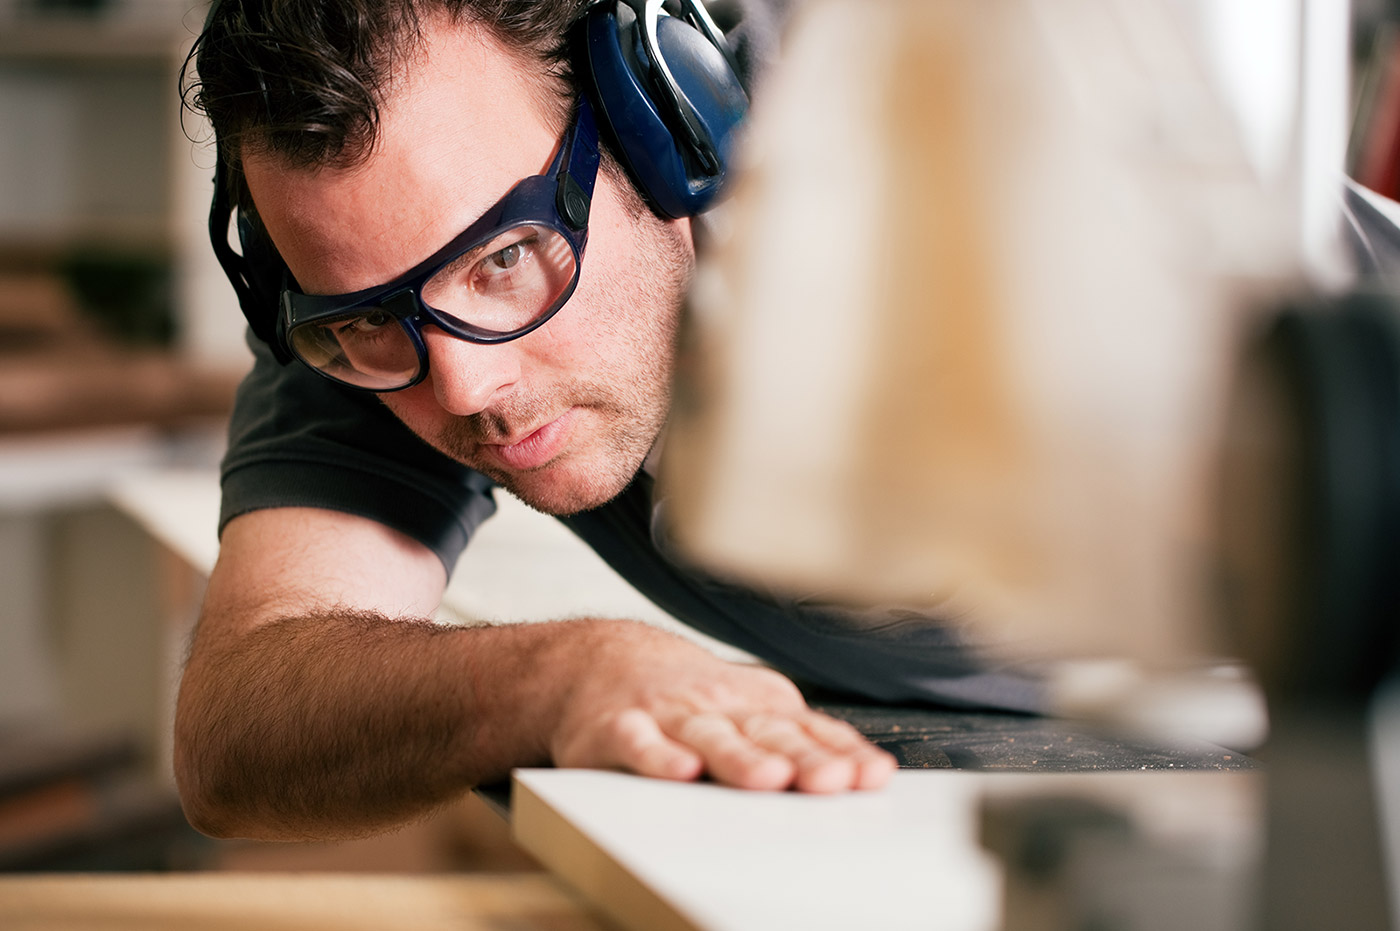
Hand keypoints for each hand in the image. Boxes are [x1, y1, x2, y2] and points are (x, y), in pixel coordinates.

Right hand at [549, 622, 895, 792]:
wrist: (602, 661)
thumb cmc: (690, 699)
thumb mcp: (749, 709)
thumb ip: (802, 738)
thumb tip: (867, 769)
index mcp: (755, 707)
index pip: (807, 731)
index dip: (840, 753)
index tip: (871, 775)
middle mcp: (718, 708)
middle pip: (766, 736)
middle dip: (802, 758)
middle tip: (831, 780)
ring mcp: (670, 716)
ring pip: (708, 737)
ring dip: (739, 758)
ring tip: (769, 778)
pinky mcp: (619, 729)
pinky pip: (639, 743)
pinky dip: (659, 756)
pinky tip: (680, 770)